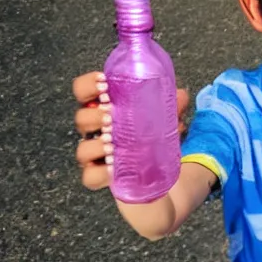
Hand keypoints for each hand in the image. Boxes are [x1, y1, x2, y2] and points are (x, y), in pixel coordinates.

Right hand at [73, 70, 189, 191]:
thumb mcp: (169, 110)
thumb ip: (175, 101)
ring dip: (96, 145)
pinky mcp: (100, 176)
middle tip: (111, 116)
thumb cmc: (157, 128)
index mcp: (106, 105)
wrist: (164, 163)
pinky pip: (89, 177)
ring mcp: (95, 154)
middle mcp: (96, 128)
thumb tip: (179, 96)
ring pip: (82, 150)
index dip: (88, 85)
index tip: (104, 84)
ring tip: (113, 144)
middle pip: (81, 118)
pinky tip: (113, 167)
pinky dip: (100, 173)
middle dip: (94, 116)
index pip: (84, 90)